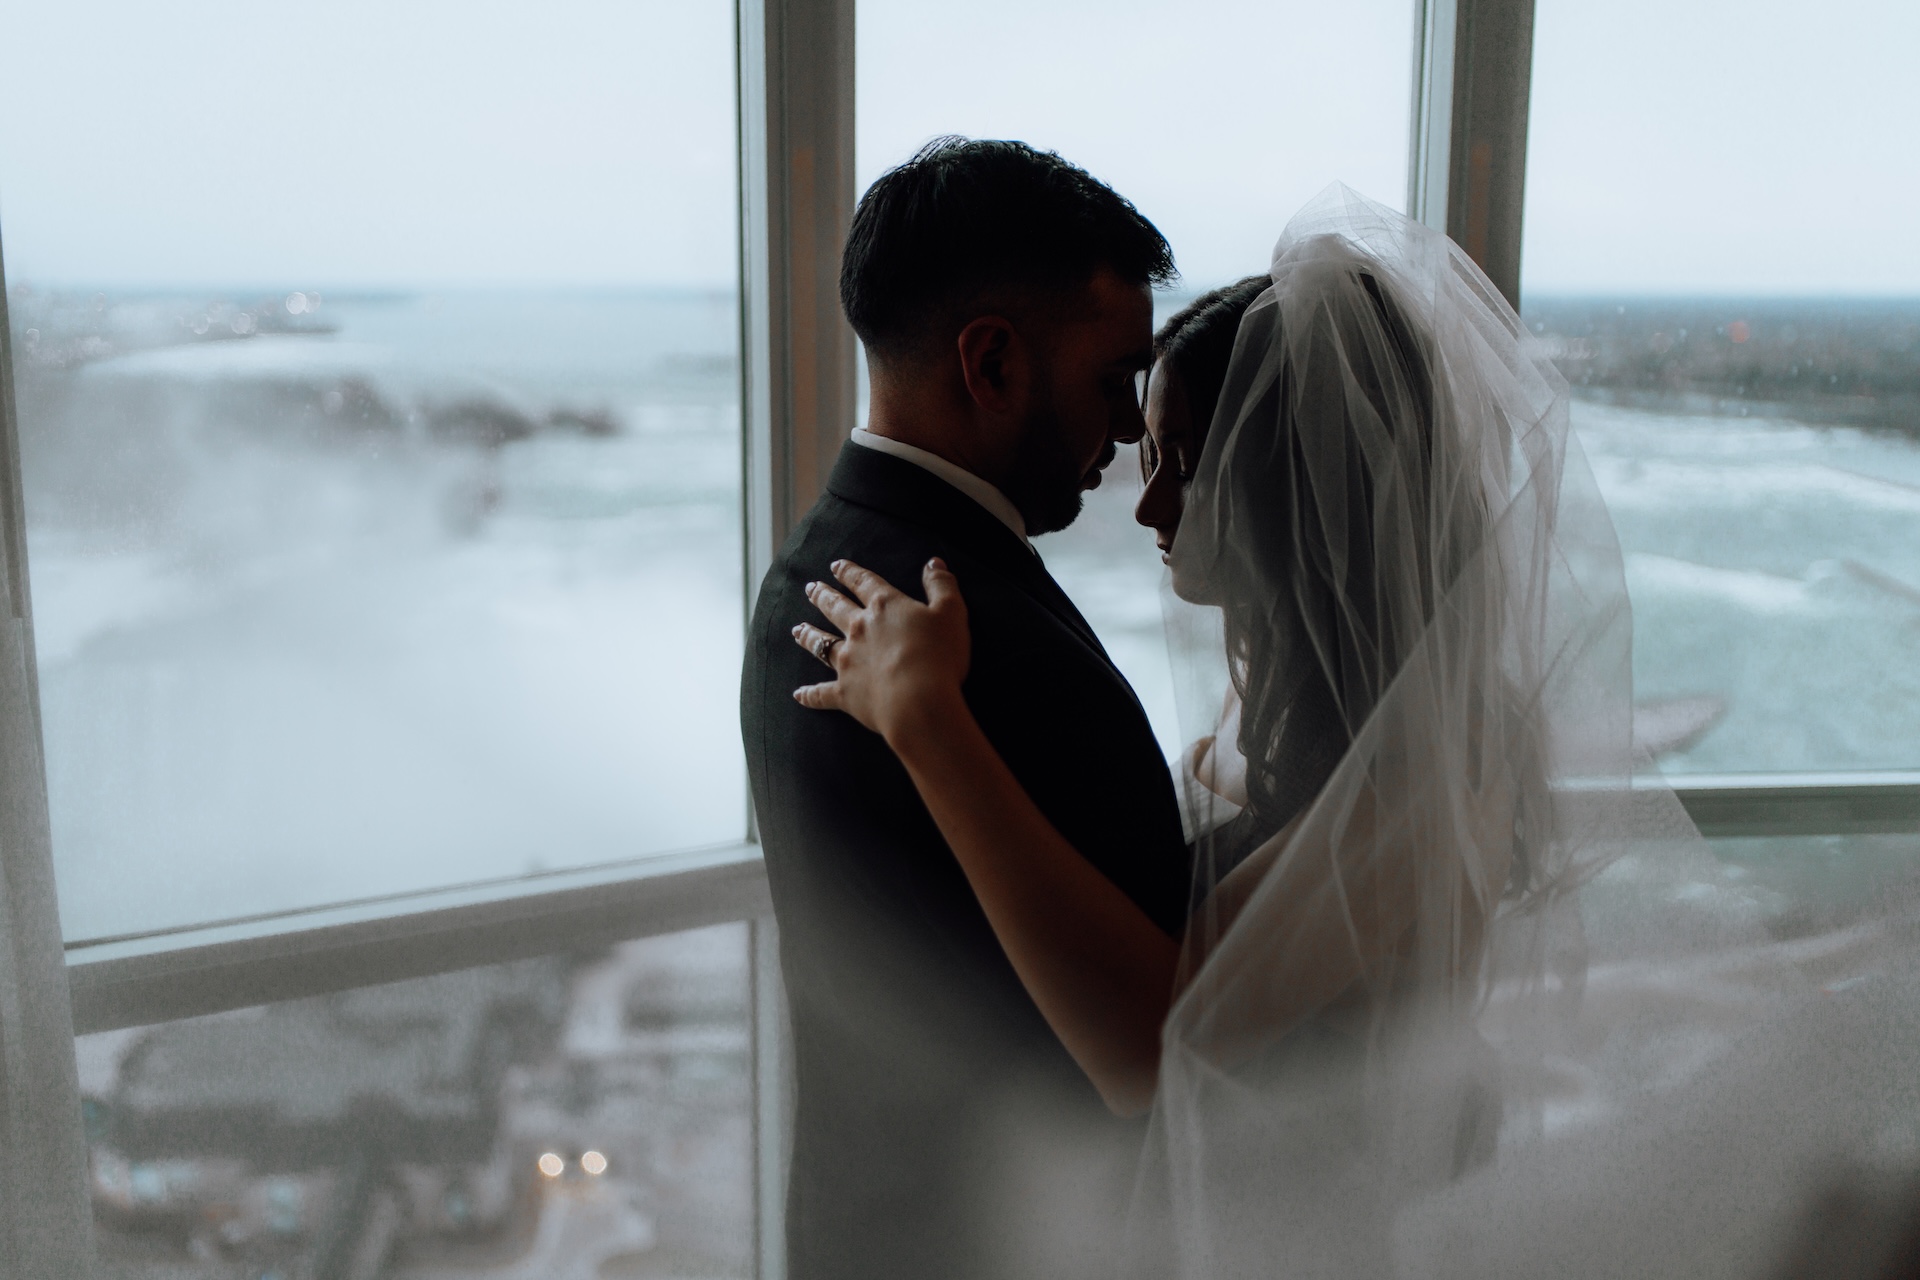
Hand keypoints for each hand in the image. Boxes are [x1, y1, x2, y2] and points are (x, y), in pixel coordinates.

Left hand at [792, 558, 970, 745]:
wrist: (919, 702)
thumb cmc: (939, 656)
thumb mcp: (951, 613)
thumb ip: (941, 585)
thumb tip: (933, 563)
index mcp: (885, 607)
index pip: (863, 582)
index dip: (849, 572)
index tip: (836, 565)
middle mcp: (859, 630)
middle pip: (835, 608)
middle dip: (822, 596)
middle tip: (810, 588)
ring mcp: (848, 662)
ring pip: (821, 644)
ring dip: (809, 635)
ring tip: (797, 629)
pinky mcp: (845, 693)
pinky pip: (821, 694)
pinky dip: (809, 695)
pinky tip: (797, 694)